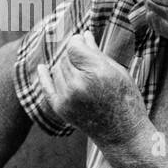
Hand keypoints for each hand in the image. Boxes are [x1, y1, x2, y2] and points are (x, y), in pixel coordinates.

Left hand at [37, 30, 150, 149]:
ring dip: (66, 67)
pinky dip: (44, 76)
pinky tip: (42, 68)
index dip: (77, 41)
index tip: (82, 40)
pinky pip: (46, 86)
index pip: (73, 46)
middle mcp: (78, 85)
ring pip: (57, 69)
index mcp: (97, 72)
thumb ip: (97, 53)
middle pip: (64, 57)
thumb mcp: (117, 72)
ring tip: (82, 74)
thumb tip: (83, 34)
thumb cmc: (126, 99)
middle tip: (86, 60)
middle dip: (74, 56)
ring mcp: (67, 98)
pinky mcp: (60, 108)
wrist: (122, 134)